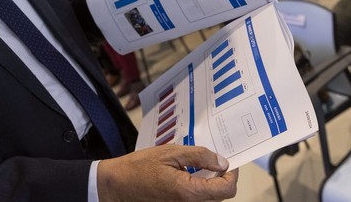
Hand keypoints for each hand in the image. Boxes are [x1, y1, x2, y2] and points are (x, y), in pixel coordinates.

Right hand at [97, 145, 238, 201]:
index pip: (226, 190)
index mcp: (188, 192)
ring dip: (211, 185)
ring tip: (199, 167)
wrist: (118, 184)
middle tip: (213, 160)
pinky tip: (189, 176)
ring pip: (209, 200)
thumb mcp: (171, 153)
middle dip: (221, 178)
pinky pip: (197, 201)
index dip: (232, 174)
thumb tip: (222, 162)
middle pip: (220, 197)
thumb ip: (199, 157)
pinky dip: (199, 190)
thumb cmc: (139, 167)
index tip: (229, 162)